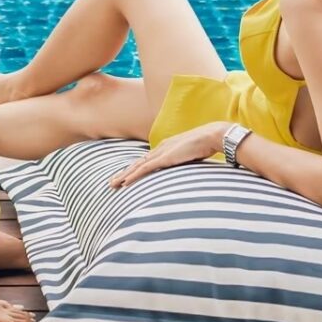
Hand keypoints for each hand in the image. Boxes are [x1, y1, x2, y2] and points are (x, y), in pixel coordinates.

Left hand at [110, 121, 226, 188]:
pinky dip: (134, 176)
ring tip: (113, 185)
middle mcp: (160, 149)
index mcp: (165, 148)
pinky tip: (125, 182)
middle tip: (111, 183)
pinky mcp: (165, 158)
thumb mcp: (192, 156)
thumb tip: (186, 170)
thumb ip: (186, 162)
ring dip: (124, 176)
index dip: (134, 170)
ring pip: (137, 167)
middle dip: (123, 174)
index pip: (145, 161)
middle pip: (137, 163)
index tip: (125, 177)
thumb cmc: (205, 146)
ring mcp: (161, 153)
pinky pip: (145, 169)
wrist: (210, 136)